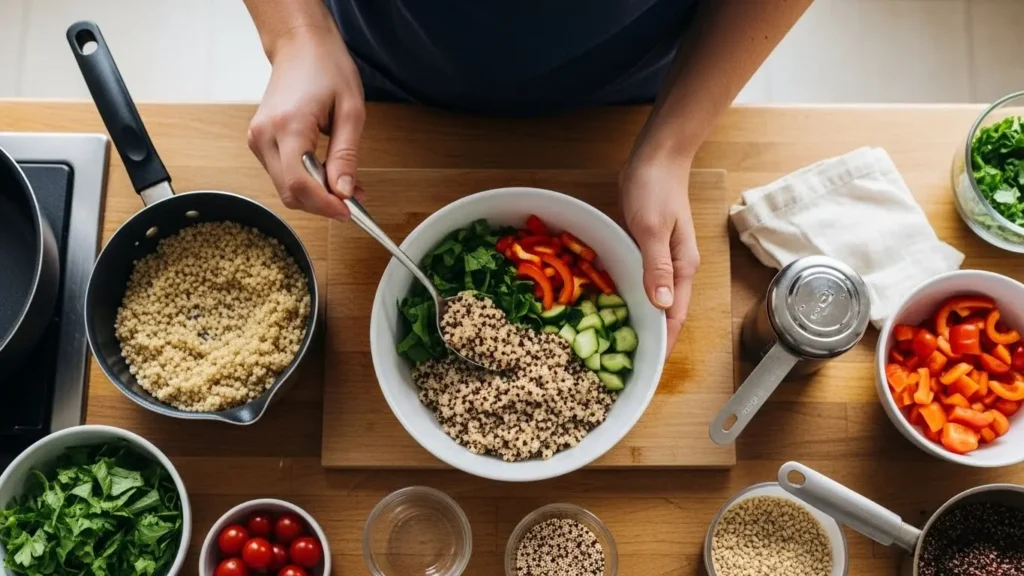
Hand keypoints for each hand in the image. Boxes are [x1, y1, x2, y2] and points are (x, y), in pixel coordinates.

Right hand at [247, 26, 364, 218]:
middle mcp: (264, 135)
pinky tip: (326, 173)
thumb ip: (346, 155)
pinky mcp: (259, 142)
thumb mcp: (351, 111)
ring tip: (345, 185)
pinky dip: (306, 182)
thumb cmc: (326, 68)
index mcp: (288, 126)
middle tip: (354, 200)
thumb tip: (344, 192)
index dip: (325, 205)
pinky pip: (282, 174)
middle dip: (323, 203)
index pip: (299, 184)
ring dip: (316, 194)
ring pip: (285, 188)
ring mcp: (257, 139)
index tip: (349, 211)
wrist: (299, 46)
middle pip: (290, 192)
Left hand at [620, 155, 699, 352]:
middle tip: (628, 365)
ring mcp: (663, 259)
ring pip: (655, 300)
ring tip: (621, 345)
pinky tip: (616, 307)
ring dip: (643, 321)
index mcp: (683, 267)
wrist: (657, 157)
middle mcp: (677, 269)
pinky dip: (633, 298)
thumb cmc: (655, 188)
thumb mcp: (652, 228)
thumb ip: (656, 266)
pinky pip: (643, 282)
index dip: (664, 343)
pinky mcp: (649, 250)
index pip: (676, 316)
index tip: (650, 369)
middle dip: (653, 340)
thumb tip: (663, 305)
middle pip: (668, 313)